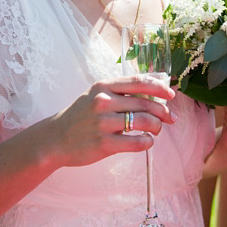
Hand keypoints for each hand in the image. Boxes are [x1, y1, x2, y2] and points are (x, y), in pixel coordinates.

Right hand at [41, 76, 176, 168]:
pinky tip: (147, 141)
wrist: (55, 138)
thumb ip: (120, 92)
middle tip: (169, 118)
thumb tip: (154, 91)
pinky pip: (137, 142)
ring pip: (144, 122)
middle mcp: (103, 101)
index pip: (139, 82)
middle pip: (146, 104)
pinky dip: (148, 142)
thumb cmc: (80, 116)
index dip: (160, 88)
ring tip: (156, 130)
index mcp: (103, 86)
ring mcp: (103, 123)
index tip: (171, 95)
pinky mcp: (104, 143)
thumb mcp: (96, 95)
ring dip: (157, 127)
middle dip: (163, 112)